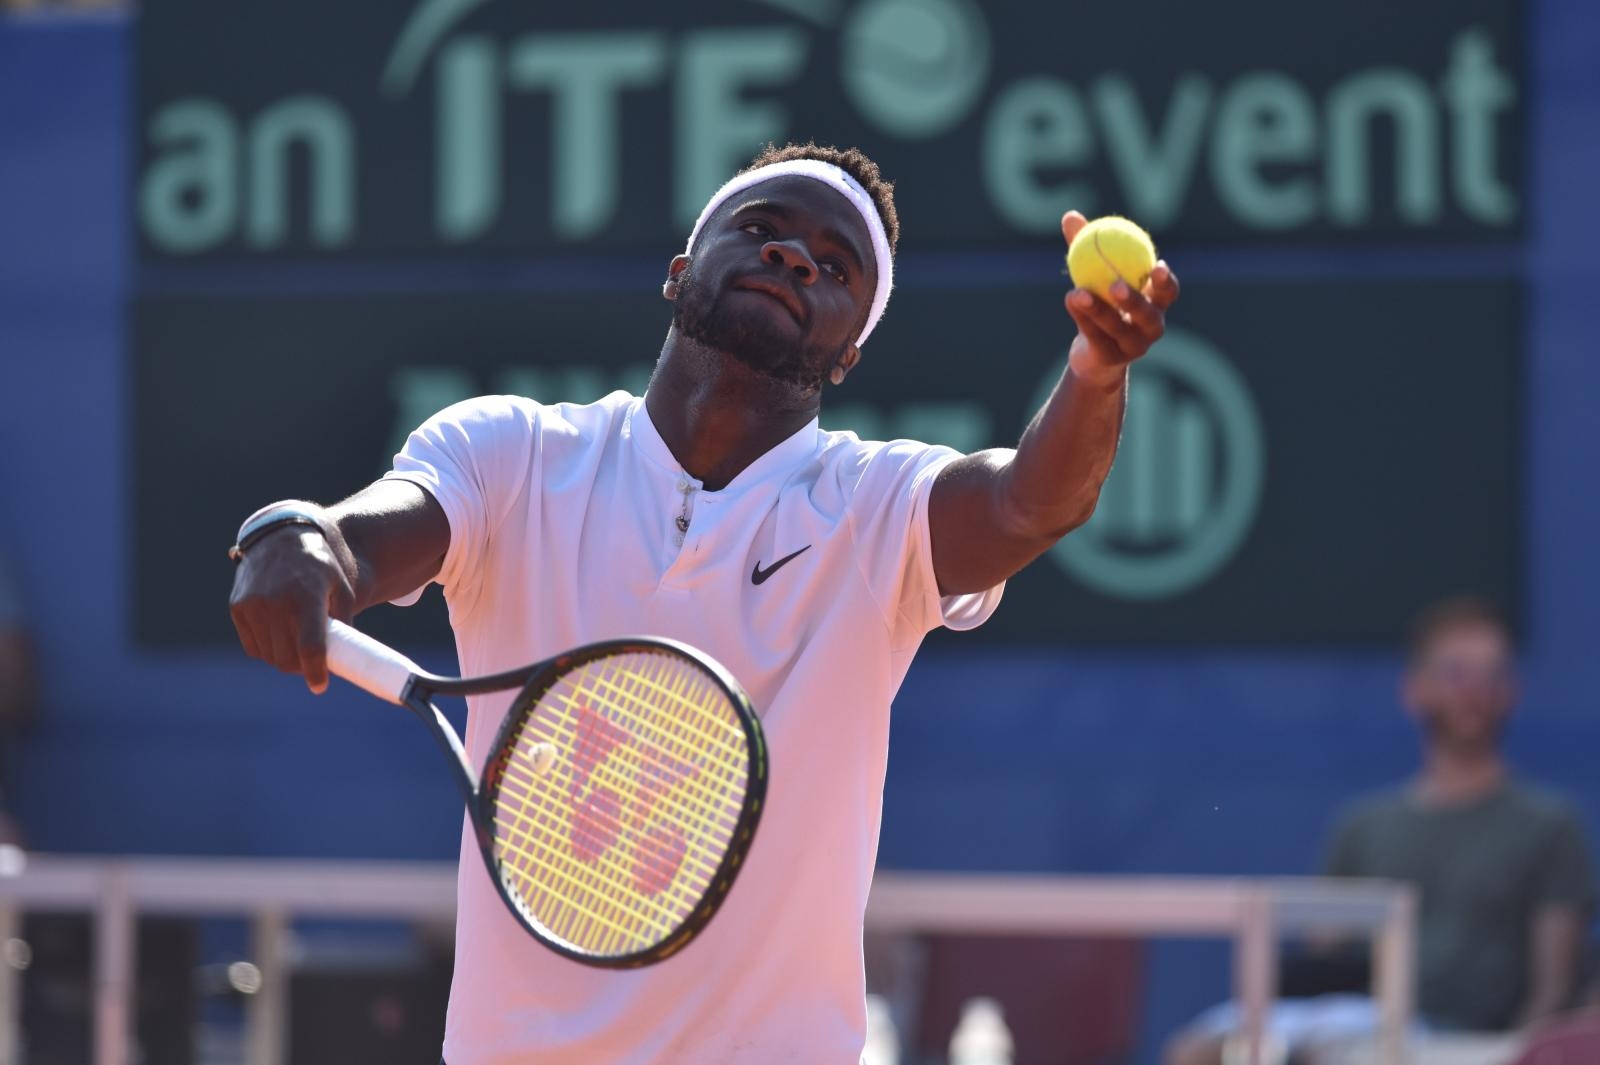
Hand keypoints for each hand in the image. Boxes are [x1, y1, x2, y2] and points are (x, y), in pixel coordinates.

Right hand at [228, 524, 355, 692]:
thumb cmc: (320, 568)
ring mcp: (253, 605)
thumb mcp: (342, 588)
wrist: (283, 538)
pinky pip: (253, 646)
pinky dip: (267, 649)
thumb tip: (343, 658)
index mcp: (306, 597)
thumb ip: (344, 622)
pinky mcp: (238, 607)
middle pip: (287, 658)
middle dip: (301, 668)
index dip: (315, 672)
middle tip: (313, 664)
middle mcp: (276, 602)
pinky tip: (279, 636)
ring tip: (298, 645)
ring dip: (284, 659)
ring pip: (269, 656)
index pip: (310, 647)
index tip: (320, 687)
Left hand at [1061, 210, 1180, 385]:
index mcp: (1156, 304)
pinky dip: (1083, 317)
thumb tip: (1070, 215)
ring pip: (1117, 328)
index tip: (1156, 266)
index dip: (1166, 282)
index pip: (1168, 293)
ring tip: (1079, 292)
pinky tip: (1070, 299)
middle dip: (1135, 300)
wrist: (1094, 354)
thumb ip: (1088, 247)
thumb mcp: (1095, 274)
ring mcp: (1133, 347)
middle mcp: (1151, 327)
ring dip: (1098, 309)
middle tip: (1115, 284)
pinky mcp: (1111, 359)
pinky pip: (1096, 336)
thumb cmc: (1101, 304)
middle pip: (1148, 315)